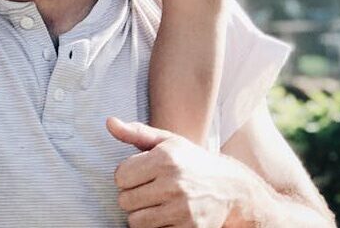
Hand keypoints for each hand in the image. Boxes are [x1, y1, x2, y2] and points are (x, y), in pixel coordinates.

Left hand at [108, 117, 236, 227]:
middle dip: (131, 196)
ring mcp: (182, 210)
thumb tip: (109, 122)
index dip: (125, 175)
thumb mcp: (167, 140)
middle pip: (125, 201)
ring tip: (154, 203)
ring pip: (136, 222)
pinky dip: (156, 227)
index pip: (120, 176)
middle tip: (147, 189)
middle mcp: (173, 184)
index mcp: (165, 159)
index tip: (138, 174)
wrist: (231, 187)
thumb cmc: (191, 160)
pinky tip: (166, 215)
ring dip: (141, 214)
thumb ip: (136, 132)